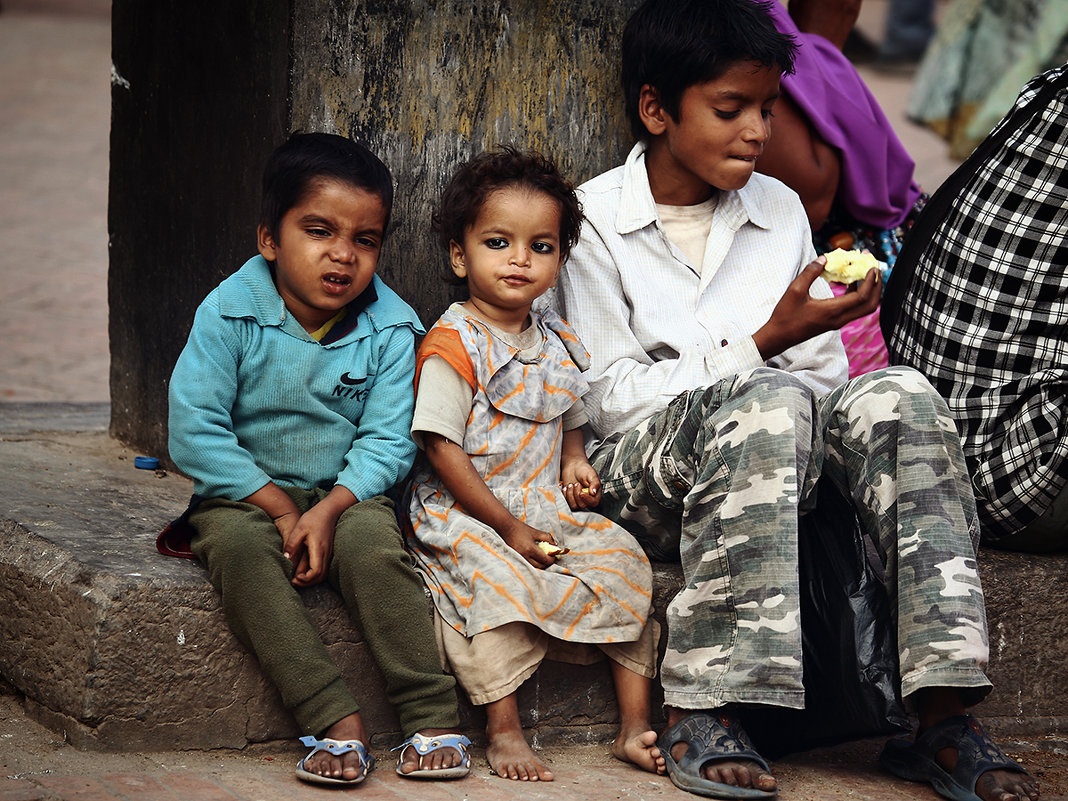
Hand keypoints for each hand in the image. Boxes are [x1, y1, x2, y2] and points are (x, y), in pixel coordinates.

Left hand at [282, 504, 337, 586]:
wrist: (329, 511)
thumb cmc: (313, 518)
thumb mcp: (299, 529)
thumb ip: (292, 544)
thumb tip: (285, 558)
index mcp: (318, 549)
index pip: (316, 572)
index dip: (305, 579)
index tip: (294, 577)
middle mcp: (326, 554)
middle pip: (320, 577)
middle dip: (307, 583)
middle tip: (293, 581)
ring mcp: (328, 554)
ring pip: (323, 574)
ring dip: (311, 579)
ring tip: (298, 578)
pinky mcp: (328, 552)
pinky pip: (323, 568)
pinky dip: (314, 574)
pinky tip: (305, 571)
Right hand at [499, 519, 557, 568]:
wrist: (506, 528)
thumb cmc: (520, 529)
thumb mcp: (536, 532)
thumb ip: (547, 538)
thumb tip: (555, 545)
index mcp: (530, 549)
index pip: (545, 560)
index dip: (552, 559)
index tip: (554, 555)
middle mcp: (525, 556)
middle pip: (541, 566)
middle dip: (547, 562)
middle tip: (550, 556)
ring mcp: (520, 559)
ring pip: (534, 567)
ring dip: (540, 564)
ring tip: (543, 556)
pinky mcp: (516, 559)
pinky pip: (528, 564)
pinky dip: (533, 562)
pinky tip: (535, 556)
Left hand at [561, 461, 601, 509]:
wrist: (573, 467)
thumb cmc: (584, 470)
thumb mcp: (592, 475)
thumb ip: (595, 483)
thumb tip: (593, 492)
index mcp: (595, 494)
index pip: (594, 503)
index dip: (587, 499)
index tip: (582, 492)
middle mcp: (587, 499)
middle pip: (583, 505)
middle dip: (577, 494)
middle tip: (577, 483)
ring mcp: (578, 500)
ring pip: (574, 506)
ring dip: (570, 494)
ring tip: (571, 484)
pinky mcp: (570, 499)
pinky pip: (567, 503)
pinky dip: (565, 494)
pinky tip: (567, 487)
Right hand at [753, 257, 879, 359]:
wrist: (779, 336)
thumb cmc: (786, 316)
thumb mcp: (795, 290)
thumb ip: (810, 272)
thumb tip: (824, 258)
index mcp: (832, 311)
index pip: (862, 296)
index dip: (870, 281)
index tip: (871, 266)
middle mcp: (840, 318)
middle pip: (870, 304)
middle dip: (876, 285)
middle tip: (873, 268)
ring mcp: (838, 321)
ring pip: (864, 308)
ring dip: (869, 291)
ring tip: (866, 273)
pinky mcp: (834, 321)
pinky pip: (854, 308)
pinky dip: (858, 295)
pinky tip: (851, 282)